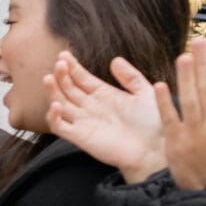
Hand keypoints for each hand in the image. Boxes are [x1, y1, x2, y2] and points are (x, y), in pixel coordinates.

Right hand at [47, 53, 168, 183]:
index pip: (81, 78)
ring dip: (53, 91)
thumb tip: (115, 60)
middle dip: (61, 75)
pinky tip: (56, 104)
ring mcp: (84, 122)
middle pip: (68, 88)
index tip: (65, 54)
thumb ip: (131, 76)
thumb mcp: (145, 93)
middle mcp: (90, 107)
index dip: (72, 66)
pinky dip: (53, 117)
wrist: (155, 150)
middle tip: (59, 63)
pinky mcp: (80, 137)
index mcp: (104, 95)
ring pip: (60, 104)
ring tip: (50, 77)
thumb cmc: (153, 124)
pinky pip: (60, 127)